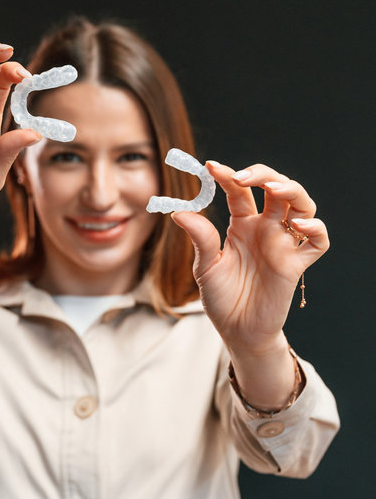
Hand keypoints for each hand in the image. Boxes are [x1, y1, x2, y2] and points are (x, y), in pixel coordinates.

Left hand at [171, 161, 329, 355]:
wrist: (237, 332)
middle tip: (241, 177)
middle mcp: (266, 229)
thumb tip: (179, 211)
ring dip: (292, 190)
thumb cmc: (222, 298)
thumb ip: (200, 238)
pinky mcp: (296, 265)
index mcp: (243, 225)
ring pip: (301, 205)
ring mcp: (283, 244)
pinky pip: (317, 242)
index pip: (240, 191)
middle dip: (263, 174)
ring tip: (274, 188)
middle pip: (276, 188)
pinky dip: (315, 229)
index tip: (210, 167)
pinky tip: (298, 225)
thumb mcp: (205, 267)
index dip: (228, 176)